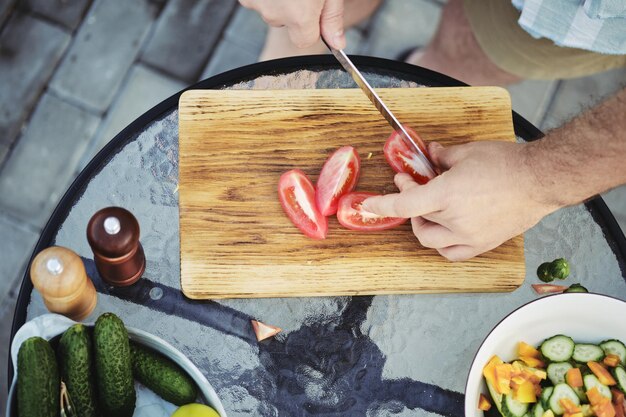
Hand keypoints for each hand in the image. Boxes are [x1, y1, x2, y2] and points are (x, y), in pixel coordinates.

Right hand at [239, 0, 345, 48]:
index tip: (315, 7)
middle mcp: (274, 14)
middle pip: (286, 24)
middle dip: (293, 9)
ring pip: (270, 10)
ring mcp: (255, 2)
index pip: (305, 40)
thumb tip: (338, 45)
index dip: (311, 25)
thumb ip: (332, 18)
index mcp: (299, 15)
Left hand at [362, 141, 557, 260]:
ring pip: (431, 240)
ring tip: (428, 210)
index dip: (382, 205)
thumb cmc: (508, 163)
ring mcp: (469, 236)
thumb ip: (442, 156)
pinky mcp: (483, 244)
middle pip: (417, 219)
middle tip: (412, 184)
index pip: (404, 204)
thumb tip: (429, 153)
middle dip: (408, 202)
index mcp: (447, 194)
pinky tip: (443, 232)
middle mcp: (455, 220)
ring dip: (422, 225)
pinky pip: (453, 254)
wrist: (542, 179)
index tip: (368, 205)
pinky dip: (442, 245)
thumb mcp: (468, 152)